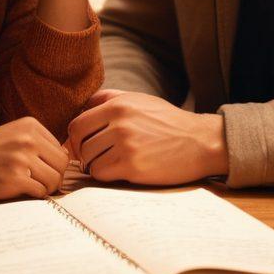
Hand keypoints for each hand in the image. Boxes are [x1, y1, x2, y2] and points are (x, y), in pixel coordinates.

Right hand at [0, 117, 68, 200]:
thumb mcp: (10, 136)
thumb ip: (35, 143)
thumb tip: (65, 160)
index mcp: (30, 125)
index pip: (61, 149)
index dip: (53, 165)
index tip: (39, 173)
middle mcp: (28, 138)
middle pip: (62, 164)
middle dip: (54, 178)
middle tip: (38, 185)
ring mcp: (22, 158)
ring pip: (55, 180)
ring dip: (45, 189)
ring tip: (28, 189)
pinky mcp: (14, 178)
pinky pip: (41, 192)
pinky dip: (34, 197)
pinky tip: (19, 193)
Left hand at [66, 91, 228, 184]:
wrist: (199, 141)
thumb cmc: (167, 121)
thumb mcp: (139, 99)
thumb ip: (109, 98)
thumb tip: (81, 107)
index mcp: (118, 105)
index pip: (76, 124)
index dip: (74, 139)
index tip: (82, 146)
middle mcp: (119, 123)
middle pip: (79, 144)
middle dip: (83, 154)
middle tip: (95, 158)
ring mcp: (126, 145)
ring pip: (89, 161)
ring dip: (95, 166)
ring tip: (110, 163)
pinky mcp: (133, 166)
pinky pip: (101, 174)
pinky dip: (105, 176)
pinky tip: (118, 172)